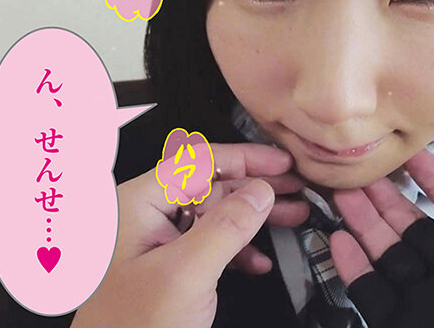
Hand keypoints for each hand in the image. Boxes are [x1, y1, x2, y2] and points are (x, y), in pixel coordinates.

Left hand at [72, 143, 301, 327]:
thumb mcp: (185, 274)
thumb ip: (226, 228)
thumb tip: (259, 192)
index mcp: (138, 204)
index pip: (199, 162)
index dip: (245, 159)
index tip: (281, 164)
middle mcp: (145, 217)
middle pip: (210, 185)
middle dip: (256, 187)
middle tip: (295, 187)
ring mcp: (156, 243)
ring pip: (215, 214)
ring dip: (254, 217)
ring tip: (292, 215)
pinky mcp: (167, 267)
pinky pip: (209, 244)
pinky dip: (238, 250)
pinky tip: (259, 261)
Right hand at [329, 150, 433, 327]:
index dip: (433, 180)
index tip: (411, 155)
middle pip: (414, 229)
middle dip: (386, 198)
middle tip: (362, 171)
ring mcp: (430, 302)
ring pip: (389, 256)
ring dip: (364, 225)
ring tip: (343, 195)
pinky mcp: (407, 324)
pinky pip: (374, 296)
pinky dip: (354, 271)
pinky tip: (339, 243)